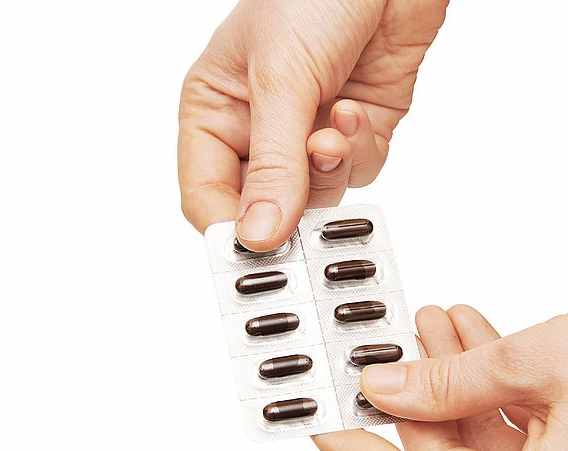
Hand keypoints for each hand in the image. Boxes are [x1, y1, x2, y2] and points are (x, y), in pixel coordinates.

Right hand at [178, 0, 447, 248]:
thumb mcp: (280, 79)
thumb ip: (273, 164)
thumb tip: (258, 233)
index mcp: (215, 110)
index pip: (208, 196)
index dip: (231, 230)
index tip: (258, 253)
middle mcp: (258, 128)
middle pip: (265, 206)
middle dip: (291, 204)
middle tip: (307, 208)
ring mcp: (307, 133)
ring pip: (316, 195)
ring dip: (329, 169)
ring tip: (333, 128)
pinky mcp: (354, 131)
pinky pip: (356, 170)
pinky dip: (359, 148)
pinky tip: (354, 109)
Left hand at [313, 295, 567, 450]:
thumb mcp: (532, 361)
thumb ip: (447, 380)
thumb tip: (386, 387)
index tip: (319, 423)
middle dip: (415, 396)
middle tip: (384, 345)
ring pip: (483, 441)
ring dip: (455, 380)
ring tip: (431, 323)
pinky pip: (516, 433)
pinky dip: (490, 387)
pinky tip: (472, 338)